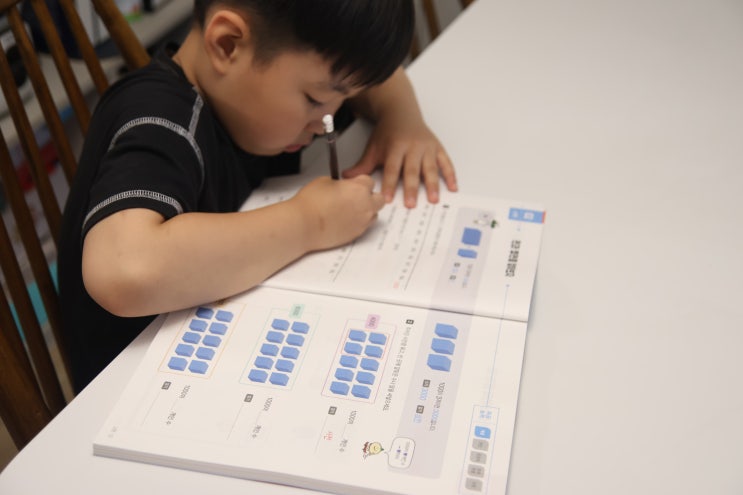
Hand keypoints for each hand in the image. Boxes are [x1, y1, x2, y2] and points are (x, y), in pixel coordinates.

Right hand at [292, 175, 384, 250]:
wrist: (303, 225)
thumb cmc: (311, 203)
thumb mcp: (324, 181)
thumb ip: (339, 183)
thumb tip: (341, 186)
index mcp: (359, 189)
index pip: (370, 181)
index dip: (360, 182)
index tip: (352, 183)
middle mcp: (365, 206)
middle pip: (379, 199)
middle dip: (370, 196)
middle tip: (356, 197)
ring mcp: (362, 222)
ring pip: (373, 214)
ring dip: (366, 210)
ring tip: (350, 210)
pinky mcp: (356, 234)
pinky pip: (364, 226)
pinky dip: (358, 222)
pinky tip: (345, 220)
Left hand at [342, 114, 456, 207]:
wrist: (401, 112)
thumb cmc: (387, 133)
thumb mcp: (373, 147)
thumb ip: (362, 165)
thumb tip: (346, 179)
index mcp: (396, 146)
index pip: (392, 168)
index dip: (388, 183)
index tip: (386, 198)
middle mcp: (413, 146)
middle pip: (412, 170)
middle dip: (411, 188)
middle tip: (411, 204)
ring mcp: (427, 147)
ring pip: (430, 167)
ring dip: (432, 184)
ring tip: (433, 199)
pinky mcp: (437, 148)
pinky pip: (446, 162)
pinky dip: (450, 175)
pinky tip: (453, 187)